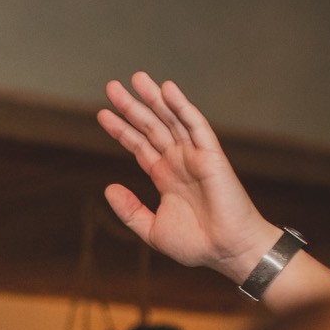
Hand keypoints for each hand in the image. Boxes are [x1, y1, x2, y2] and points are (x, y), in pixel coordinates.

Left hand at [98, 72, 274, 281]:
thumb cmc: (196, 244)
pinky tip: (167, 89)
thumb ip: (130, 209)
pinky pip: (195, 125)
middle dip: (132, 107)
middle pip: (151, 127)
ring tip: (136, 78)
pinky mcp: (211, 155)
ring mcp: (195, 156)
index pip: (139, 145)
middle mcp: (179, 161)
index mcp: (165, 177)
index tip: (102, 114)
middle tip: (111, 86)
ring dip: (154, 99)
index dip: (122, 129)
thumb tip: (108, 187)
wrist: (227, 251)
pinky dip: (182, 106)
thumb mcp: (151, 229)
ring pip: (170, 120)